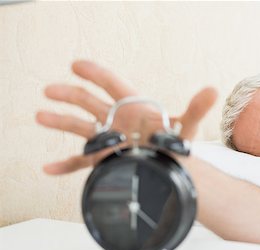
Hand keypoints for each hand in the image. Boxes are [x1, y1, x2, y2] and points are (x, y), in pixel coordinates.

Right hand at [36, 60, 216, 174]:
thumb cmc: (176, 145)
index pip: (112, 84)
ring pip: (80, 128)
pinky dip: (65, 165)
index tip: (76, 65)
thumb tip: (213, 89)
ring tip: (39, 115)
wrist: (171, 168)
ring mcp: (108, 140)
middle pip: (90, 103)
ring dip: (60, 122)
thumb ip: (197, 108)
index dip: (95, 73)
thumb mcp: (185, 126)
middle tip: (50, 91)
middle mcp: (117, 120)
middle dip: (70, 95)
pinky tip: (48, 169)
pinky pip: (81, 162)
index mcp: (133, 107)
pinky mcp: (104, 160)